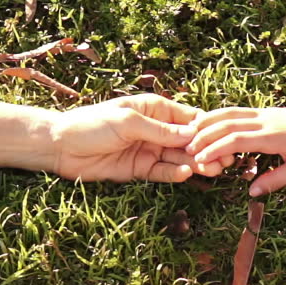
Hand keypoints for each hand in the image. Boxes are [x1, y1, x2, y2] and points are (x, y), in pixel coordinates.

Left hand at [51, 94, 216, 181]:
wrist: (60, 147)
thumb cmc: (90, 124)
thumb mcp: (128, 122)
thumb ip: (160, 131)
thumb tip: (192, 135)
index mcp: (154, 109)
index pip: (188, 118)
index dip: (206, 129)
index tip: (222, 138)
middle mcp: (156, 129)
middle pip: (189, 140)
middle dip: (207, 149)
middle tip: (226, 159)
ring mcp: (150, 150)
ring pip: (180, 157)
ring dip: (196, 163)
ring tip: (212, 169)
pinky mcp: (141, 169)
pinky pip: (164, 172)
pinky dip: (176, 173)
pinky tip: (186, 173)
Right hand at [186, 107, 285, 195]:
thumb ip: (276, 180)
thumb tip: (252, 192)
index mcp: (271, 137)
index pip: (234, 140)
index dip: (214, 149)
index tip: (199, 159)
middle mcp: (265, 121)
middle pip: (226, 124)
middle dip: (204, 135)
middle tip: (188, 149)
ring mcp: (264, 113)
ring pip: (229, 112)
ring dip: (208, 122)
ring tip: (191, 133)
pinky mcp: (266, 111)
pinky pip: (238, 111)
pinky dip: (220, 116)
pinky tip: (209, 124)